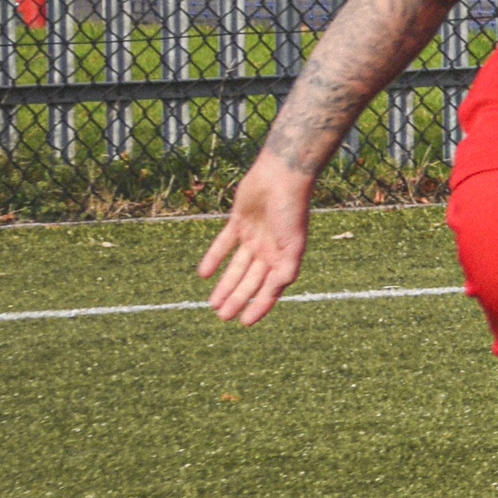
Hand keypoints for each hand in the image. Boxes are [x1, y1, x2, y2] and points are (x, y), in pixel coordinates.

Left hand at [198, 152, 314, 325]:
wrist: (281, 175)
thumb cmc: (291, 209)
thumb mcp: (293, 243)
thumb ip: (287, 267)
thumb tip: (280, 288)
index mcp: (284, 258)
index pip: (270, 289)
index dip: (259, 307)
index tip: (244, 323)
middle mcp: (269, 250)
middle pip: (250, 281)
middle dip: (237, 299)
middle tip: (221, 316)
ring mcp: (254, 236)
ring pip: (236, 267)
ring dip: (225, 285)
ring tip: (212, 303)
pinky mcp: (239, 222)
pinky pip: (224, 244)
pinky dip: (214, 258)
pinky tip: (203, 274)